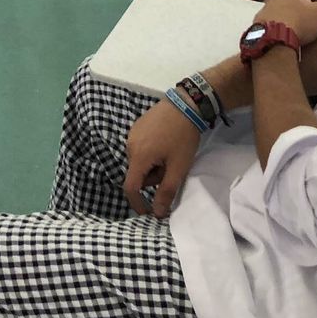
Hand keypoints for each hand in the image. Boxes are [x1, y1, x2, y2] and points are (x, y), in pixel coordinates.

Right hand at [123, 96, 202, 217]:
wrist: (186, 104)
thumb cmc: (183, 138)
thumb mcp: (178, 167)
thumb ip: (166, 191)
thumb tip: (158, 213)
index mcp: (138, 157)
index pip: (131, 187)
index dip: (138, 203)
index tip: (148, 212)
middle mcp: (129, 145)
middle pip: (137, 174)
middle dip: (153, 178)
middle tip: (171, 169)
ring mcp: (132, 134)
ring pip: (139, 161)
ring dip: (152, 166)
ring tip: (170, 154)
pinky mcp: (137, 126)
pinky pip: (139, 148)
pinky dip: (150, 153)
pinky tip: (165, 143)